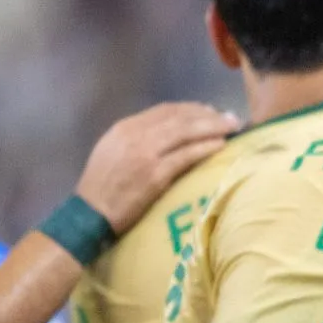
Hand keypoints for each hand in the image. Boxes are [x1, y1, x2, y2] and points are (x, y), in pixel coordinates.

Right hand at [75, 102, 238, 233]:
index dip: (191, 108)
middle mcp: (135, 135)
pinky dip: (206, 148)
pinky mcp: (155, 174)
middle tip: (229, 117)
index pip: (165, 110)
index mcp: (125, 127)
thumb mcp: (113, 151)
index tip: (209, 110)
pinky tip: (221, 145)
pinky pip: (187, 156)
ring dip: (213, 127)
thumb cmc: (103, 186)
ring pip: (186, 132)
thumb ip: (138, 138)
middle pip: (180, 117)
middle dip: (208, 115)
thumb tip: (170, 132)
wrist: (90, 214)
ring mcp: (145, 154)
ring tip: (232, 128)